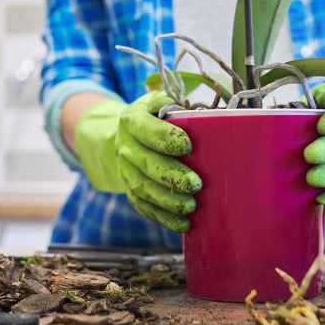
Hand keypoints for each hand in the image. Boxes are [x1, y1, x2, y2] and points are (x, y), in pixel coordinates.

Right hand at [116, 93, 201, 232]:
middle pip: (146, 164)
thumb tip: (199, 111)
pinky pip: (145, 207)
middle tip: (196, 183)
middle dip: (172, 176)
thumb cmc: (154, 118)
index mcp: (132, 120)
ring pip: (144, 189)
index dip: (165, 137)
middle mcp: (126, 147)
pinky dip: (164, 217)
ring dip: (168, 200)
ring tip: (190, 206)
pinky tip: (182, 223)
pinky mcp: (131, 192)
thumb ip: (173, 103)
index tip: (187, 145)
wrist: (127, 138)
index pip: (146, 129)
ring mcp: (126, 172)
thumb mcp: (158, 102)